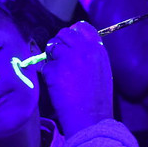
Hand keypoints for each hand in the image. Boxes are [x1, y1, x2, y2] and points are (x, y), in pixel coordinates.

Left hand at [42, 21, 113, 137]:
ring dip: (52, 58)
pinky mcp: (55, 70)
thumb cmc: (97, 100)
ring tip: (60, 75)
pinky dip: (49, 75)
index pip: (83, 27)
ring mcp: (69, 58)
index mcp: (98, 50)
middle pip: (64, 34)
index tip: (68, 41)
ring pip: (52, 47)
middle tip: (59, 58)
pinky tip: (59, 87)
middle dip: (59, 44)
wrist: (91, 119)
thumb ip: (90, 55)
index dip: (73, 32)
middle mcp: (84, 49)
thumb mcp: (101, 71)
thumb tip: (73, 45)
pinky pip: (46, 66)